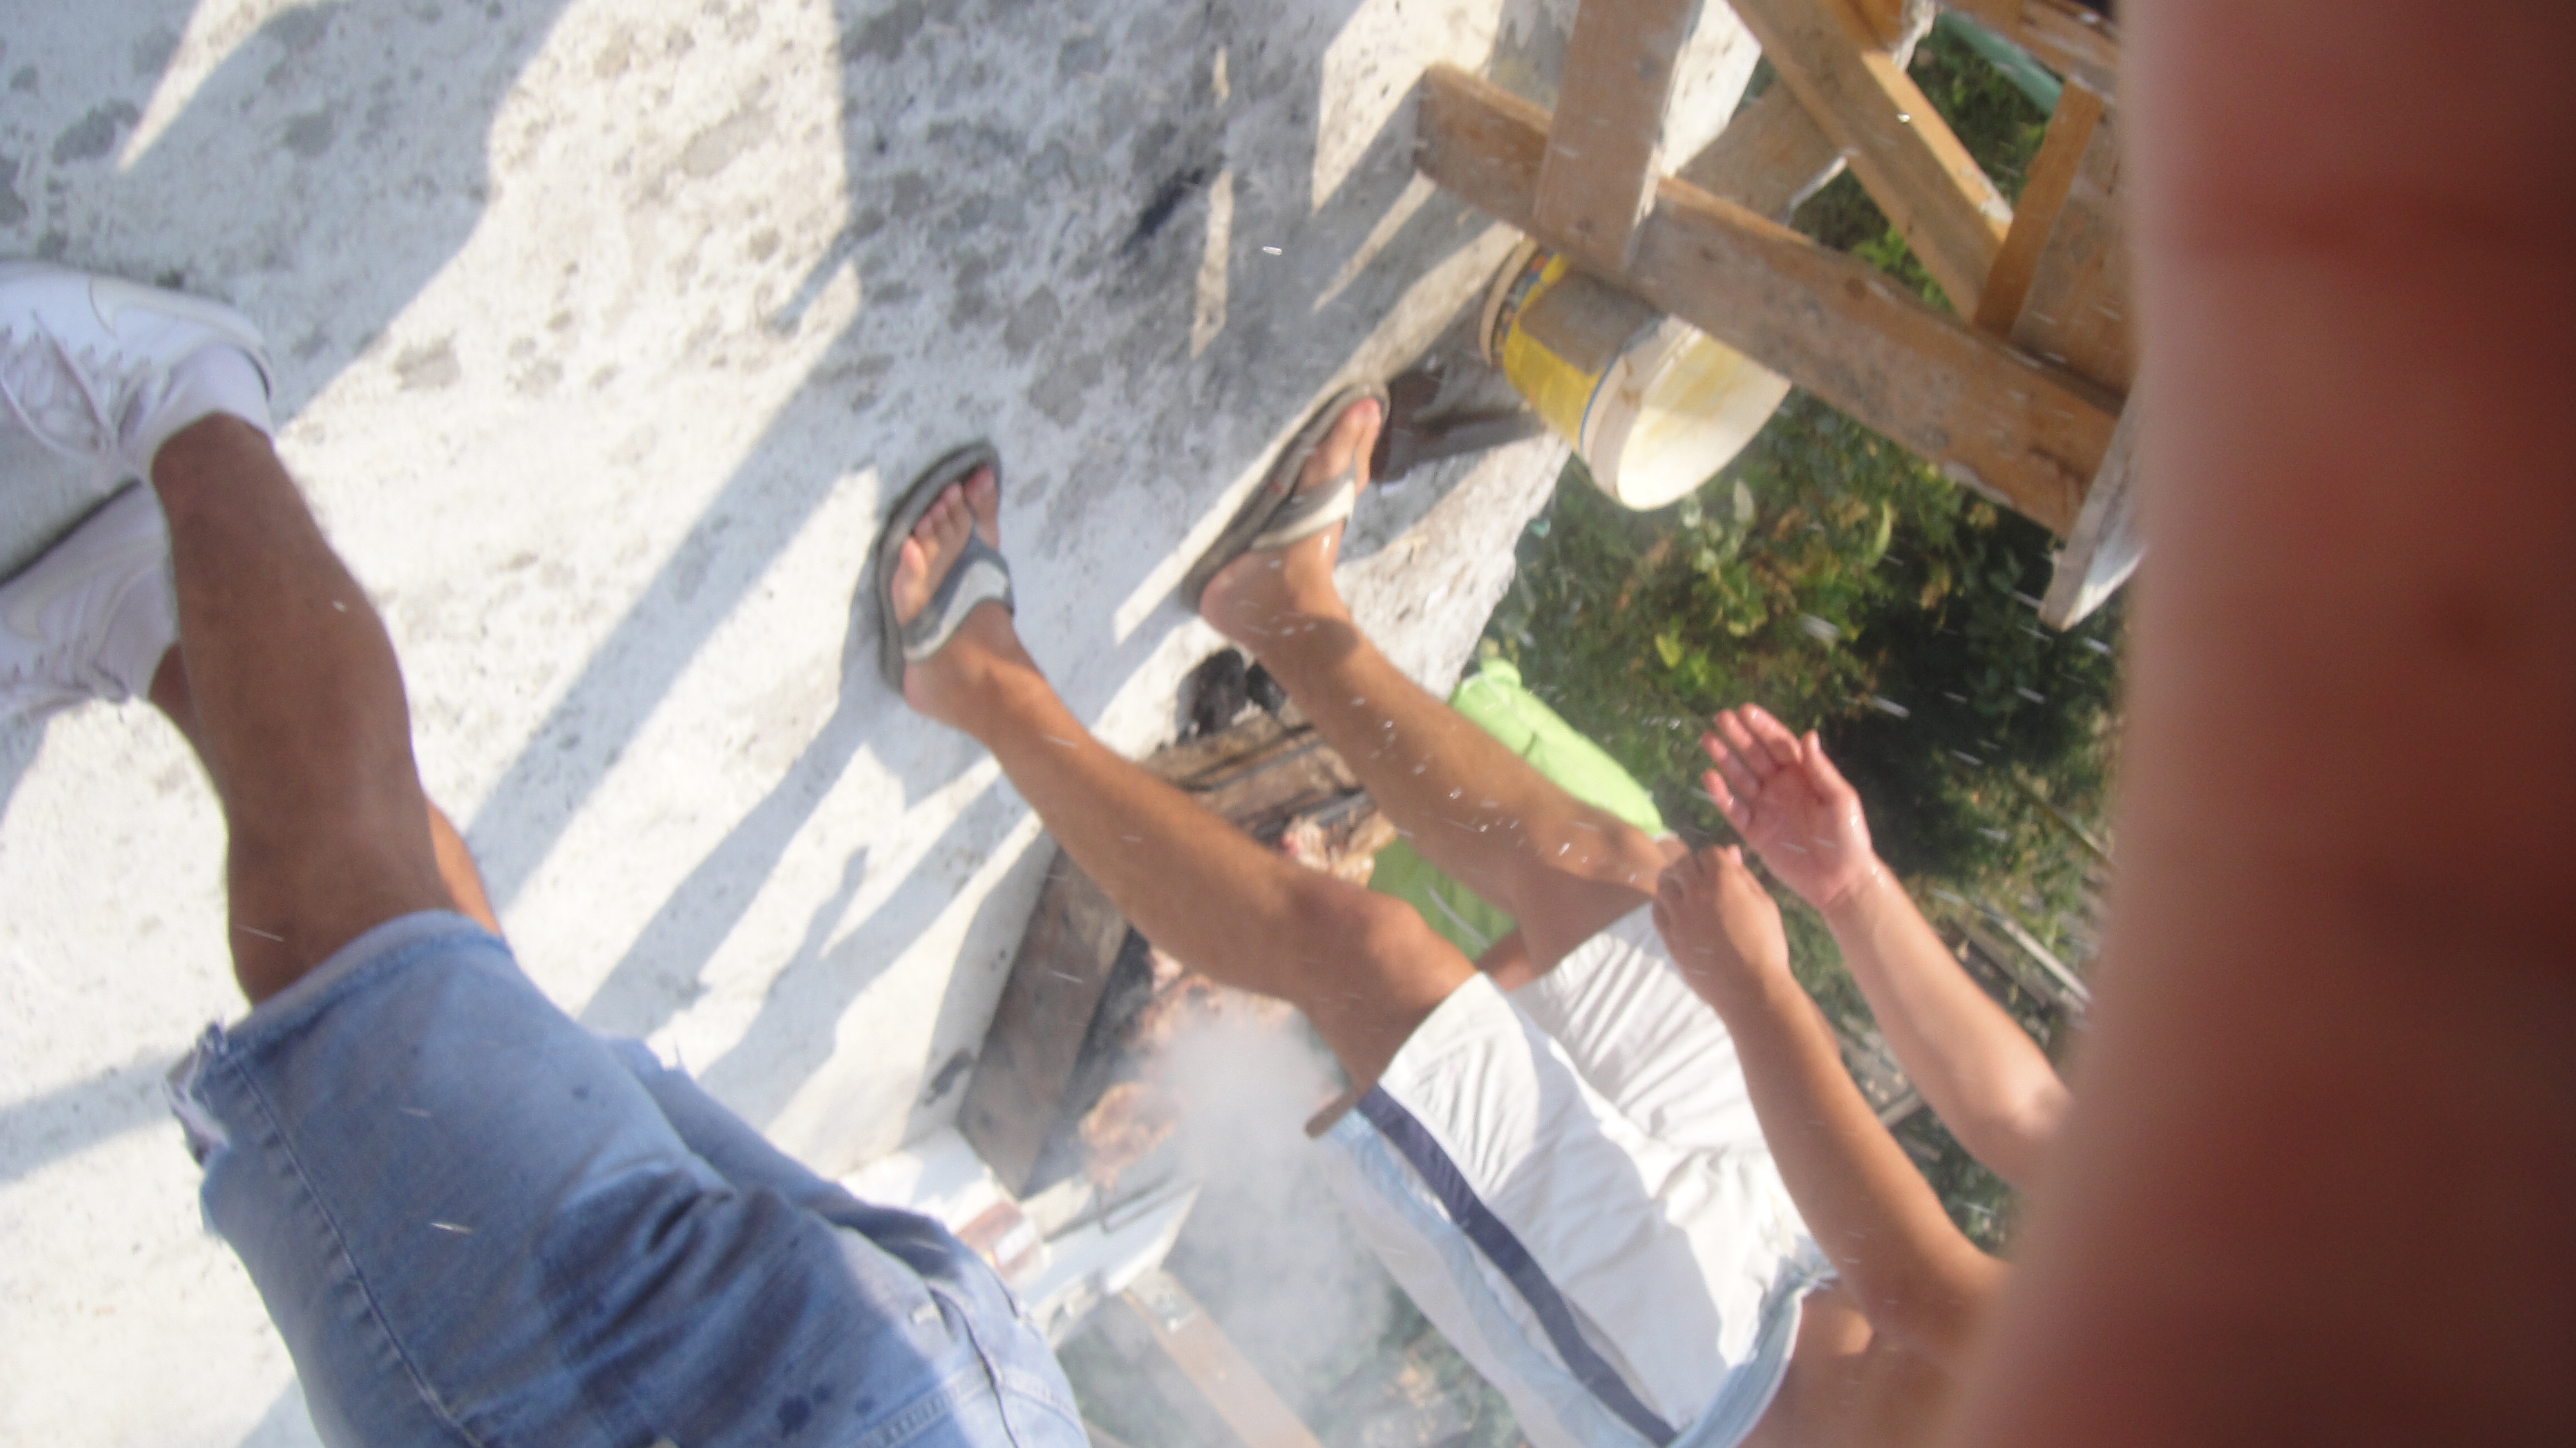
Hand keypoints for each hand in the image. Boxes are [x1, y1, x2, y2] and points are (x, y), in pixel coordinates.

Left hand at [1652, 844, 1791, 1008]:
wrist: (1750, 989)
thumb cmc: (1766, 946)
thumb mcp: (1764, 905)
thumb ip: (1743, 876)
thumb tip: (1729, 852)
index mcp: (1722, 881)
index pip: (1708, 852)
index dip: (1716, 859)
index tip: (1721, 870)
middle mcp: (1695, 893)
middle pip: (1682, 863)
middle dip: (1693, 866)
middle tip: (1704, 880)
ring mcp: (1678, 916)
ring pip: (1664, 883)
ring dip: (1675, 882)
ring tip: (1687, 892)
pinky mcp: (1669, 936)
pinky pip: (1656, 909)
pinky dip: (1664, 903)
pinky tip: (1676, 909)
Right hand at [1700, 706, 1879, 911]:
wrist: (1840, 880)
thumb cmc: (1848, 837)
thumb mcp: (1840, 799)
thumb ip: (1821, 769)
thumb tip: (1808, 735)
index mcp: (1803, 775)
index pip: (1779, 744)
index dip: (1763, 727)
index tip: (1745, 710)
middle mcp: (1781, 786)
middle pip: (1755, 756)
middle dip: (1738, 736)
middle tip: (1721, 718)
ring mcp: (1766, 808)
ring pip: (1740, 778)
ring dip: (1724, 759)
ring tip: (1707, 739)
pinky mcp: (1754, 832)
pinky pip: (1733, 810)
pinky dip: (1720, 795)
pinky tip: (1709, 777)